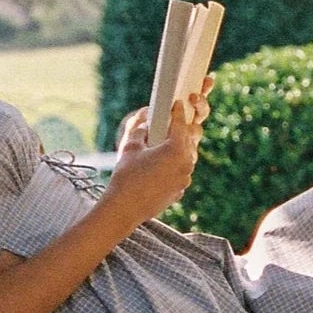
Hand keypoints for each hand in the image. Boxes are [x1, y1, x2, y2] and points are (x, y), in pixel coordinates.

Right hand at [105, 81, 210, 223]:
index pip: (180, 124)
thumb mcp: (130, 146)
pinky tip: (163, 164)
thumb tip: (146, 117)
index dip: (178, 112)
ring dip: (179, 148)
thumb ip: (140, 127)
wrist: (125, 208)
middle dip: (180, 130)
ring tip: (166, 143)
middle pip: (187, 140)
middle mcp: (186, 163)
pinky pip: (181, 172)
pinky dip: (175, 165)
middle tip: (171, 122)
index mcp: (176, 149)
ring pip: (186, 157)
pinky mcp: (180, 190)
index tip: (176, 104)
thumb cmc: (126, 175)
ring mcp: (185, 179)